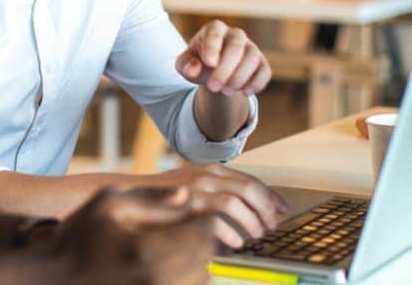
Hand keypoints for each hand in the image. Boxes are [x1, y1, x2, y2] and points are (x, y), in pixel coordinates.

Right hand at [41, 188, 216, 283]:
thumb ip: (151, 200)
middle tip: (186, 228)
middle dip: (200, 239)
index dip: (202, 219)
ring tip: (176, 247)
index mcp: (149, 249)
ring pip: (201, 278)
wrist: (52, 278)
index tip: (192, 213)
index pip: (202, 232)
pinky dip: (184, 277)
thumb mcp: (107, 203)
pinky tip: (165, 266)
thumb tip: (187, 195)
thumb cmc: (76, 238)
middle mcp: (158, 278)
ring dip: (196, 261)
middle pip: (206, 257)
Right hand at [145, 163, 286, 248]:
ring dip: (251, 221)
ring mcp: (195, 189)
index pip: (249, 180)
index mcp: (210, 169)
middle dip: (265, 209)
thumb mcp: (192, 184)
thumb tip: (248, 206)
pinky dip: (230, 232)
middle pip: (248, 188)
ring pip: (235, 202)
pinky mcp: (186, 206)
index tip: (282, 209)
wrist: (130, 194)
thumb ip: (215, 190)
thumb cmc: (163, 195)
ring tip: (257, 235)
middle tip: (272, 225)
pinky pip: (216, 220)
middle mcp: (205, 175)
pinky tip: (235, 242)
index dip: (269, 196)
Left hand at [176, 20, 271, 96]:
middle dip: (225, 68)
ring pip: (252, 58)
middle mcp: (235, 35)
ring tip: (225, 91)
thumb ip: (185, 65)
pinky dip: (257, 82)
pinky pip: (265, 71)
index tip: (209, 63)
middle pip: (236, 46)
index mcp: (214, 29)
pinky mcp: (261, 63)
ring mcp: (251, 48)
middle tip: (213, 87)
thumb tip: (193, 69)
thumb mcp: (185, 64)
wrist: (214, 72)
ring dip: (239, 77)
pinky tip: (245, 92)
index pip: (215, 33)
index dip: (213, 47)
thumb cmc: (198, 63)